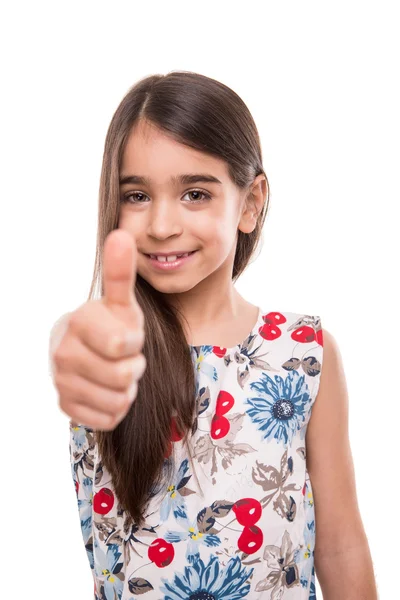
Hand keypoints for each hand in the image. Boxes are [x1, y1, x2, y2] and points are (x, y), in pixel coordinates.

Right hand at [51, 229, 145, 429]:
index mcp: (80, 321)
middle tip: (123, 356)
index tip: (126, 336)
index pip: (122, 344)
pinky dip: (116, 408)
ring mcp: (62, 381)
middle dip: (133, 367)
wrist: (87, 353)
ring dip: (126, 388)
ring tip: (114, 371)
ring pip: (118, 400)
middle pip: (123, 375)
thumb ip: (121, 273)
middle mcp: (63, 351)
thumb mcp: (121, 302)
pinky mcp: (65, 406)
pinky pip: (108, 418)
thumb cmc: (111, 325)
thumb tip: (122, 233)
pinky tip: (106, 390)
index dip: (134, 343)